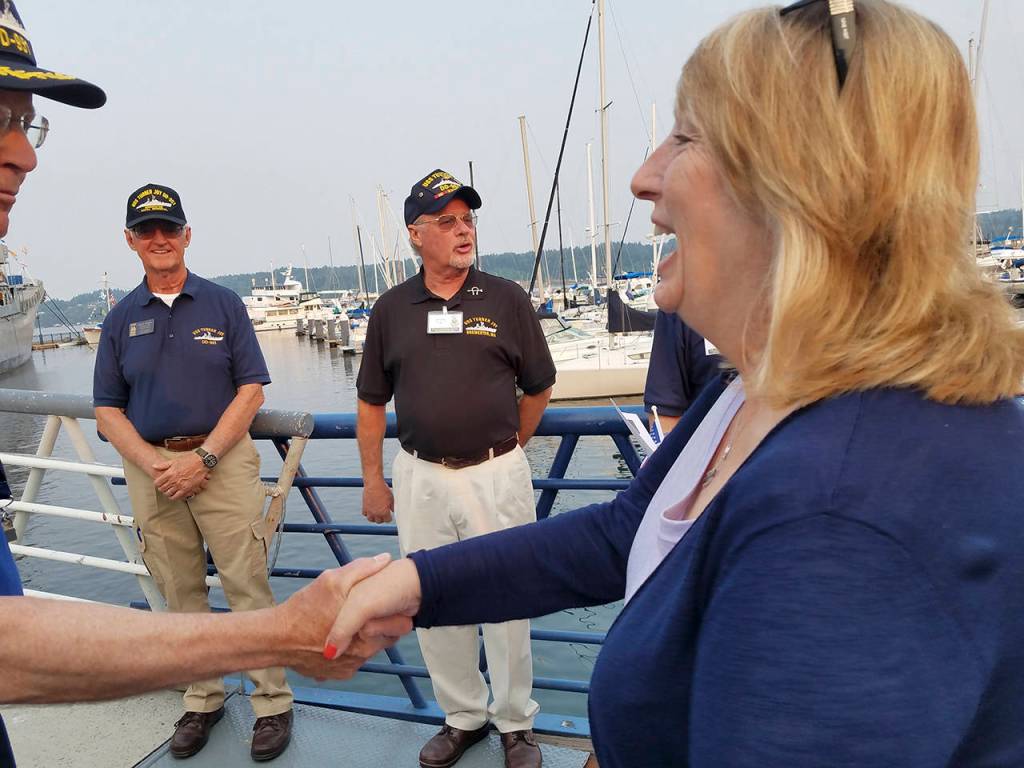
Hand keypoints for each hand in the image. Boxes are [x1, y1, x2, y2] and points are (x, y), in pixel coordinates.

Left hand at [153, 454, 208, 500]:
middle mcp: (173, 480)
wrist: (201, 462)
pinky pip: (177, 497)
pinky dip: (174, 497)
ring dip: (167, 492)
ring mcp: (180, 485)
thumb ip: (163, 465)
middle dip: (162, 488)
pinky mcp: (187, 489)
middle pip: (162, 489)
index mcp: (169, 473)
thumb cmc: (188, 460)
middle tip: (164, 487)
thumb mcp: (174, 461)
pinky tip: (174, 494)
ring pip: (168, 493)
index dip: (157, 484)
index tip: (159, 483)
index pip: (157, 483)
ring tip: (169, 490)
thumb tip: (153, 466)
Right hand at [273, 554, 410, 678]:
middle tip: (364, 612)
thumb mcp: (332, 581)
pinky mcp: (338, 675)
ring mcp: (350, 667)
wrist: (276, 638)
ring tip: (348, 622)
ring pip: (369, 649)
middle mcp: (362, 654)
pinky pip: (352, 660)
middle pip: (386, 638)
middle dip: (380, 625)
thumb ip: (361, 570)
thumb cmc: (304, 609)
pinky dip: (349, 650)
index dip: (394, 612)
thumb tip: (386, 558)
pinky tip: (336, 637)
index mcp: (367, 631)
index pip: (400, 625)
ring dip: (364, 638)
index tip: (386, 604)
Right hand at [362, 479, 393, 523]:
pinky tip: (371, 509)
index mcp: (384, 512)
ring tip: (377, 513)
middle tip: (383, 513)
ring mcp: (369, 511)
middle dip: (382, 518)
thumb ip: (393, 507)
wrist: (374, 484)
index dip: (389, 517)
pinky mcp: (364, 507)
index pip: (388, 520)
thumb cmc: (384, 490)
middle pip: (379, 521)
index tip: (390, 514)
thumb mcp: (392, 499)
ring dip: (374, 517)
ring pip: (371, 519)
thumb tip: (394, 511)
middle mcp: (376, 514)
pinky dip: (367, 513)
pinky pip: (365, 514)